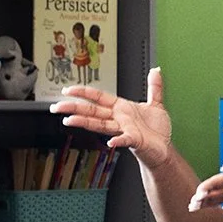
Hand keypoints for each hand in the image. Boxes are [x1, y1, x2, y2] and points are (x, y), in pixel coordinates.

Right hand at [50, 68, 171, 170]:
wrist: (165, 150)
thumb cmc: (157, 131)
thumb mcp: (156, 104)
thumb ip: (154, 87)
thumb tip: (155, 71)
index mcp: (122, 109)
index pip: (99, 98)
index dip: (83, 92)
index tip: (68, 90)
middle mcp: (120, 119)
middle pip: (92, 111)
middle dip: (74, 108)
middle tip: (57, 107)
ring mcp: (125, 130)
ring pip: (101, 124)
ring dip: (84, 122)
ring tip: (69, 121)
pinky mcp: (135, 140)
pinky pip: (125, 140)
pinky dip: (118, 141)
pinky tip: (111, 143)